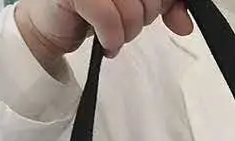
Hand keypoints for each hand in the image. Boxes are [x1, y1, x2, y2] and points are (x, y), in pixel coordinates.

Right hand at [16, 0, 192, 70]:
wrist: (49, 28)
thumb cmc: (90, 13)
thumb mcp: (132, 8)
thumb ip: (162, 8)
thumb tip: (185, 24)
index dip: (168, 2)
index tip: (171, 16)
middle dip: (144, 17)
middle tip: (124, 23)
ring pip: (132, 10)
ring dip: (126, 32)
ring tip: (111, 34)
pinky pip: (109, 19)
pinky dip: (111, 37)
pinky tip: (104, 42)